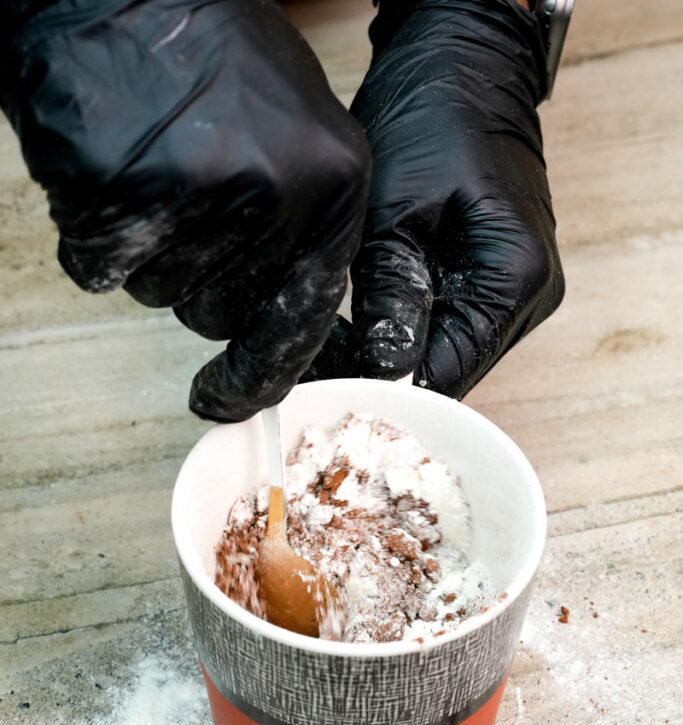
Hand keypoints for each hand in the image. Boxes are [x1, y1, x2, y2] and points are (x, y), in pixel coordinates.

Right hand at [2, 0, 369, 420]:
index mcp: (335, 188)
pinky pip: (100, 272)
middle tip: (185, 200)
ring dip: (149, 254)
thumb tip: (293, 337)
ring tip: (153, 170)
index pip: (301, 321)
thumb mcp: (303, 136)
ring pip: (162, 297)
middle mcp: (277, 197)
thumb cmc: (213, 60)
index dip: (260, 372)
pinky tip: (111, 174)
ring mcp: (197, 196)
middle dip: (196, 280)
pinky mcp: (120, 196)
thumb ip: (307, 234)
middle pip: (221, 315)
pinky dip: (94, 238)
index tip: (230, 399)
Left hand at [304, 0, 563, 398]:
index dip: (386, 390)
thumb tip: (377, 371)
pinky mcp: (497, 280)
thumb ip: (389, 297)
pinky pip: (450, 328)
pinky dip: (409, 332)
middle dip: (386, 377)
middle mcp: (529, 297)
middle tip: (320, 364)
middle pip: (451, 373)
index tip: (328, 384)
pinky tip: (366, 320)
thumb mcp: (394, 211)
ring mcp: (518, 292)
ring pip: (447, 356)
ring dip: (395, 357)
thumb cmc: (432, 116)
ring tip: (336, 340)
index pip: (448, 376)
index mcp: (514, 279)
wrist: (463, 63)